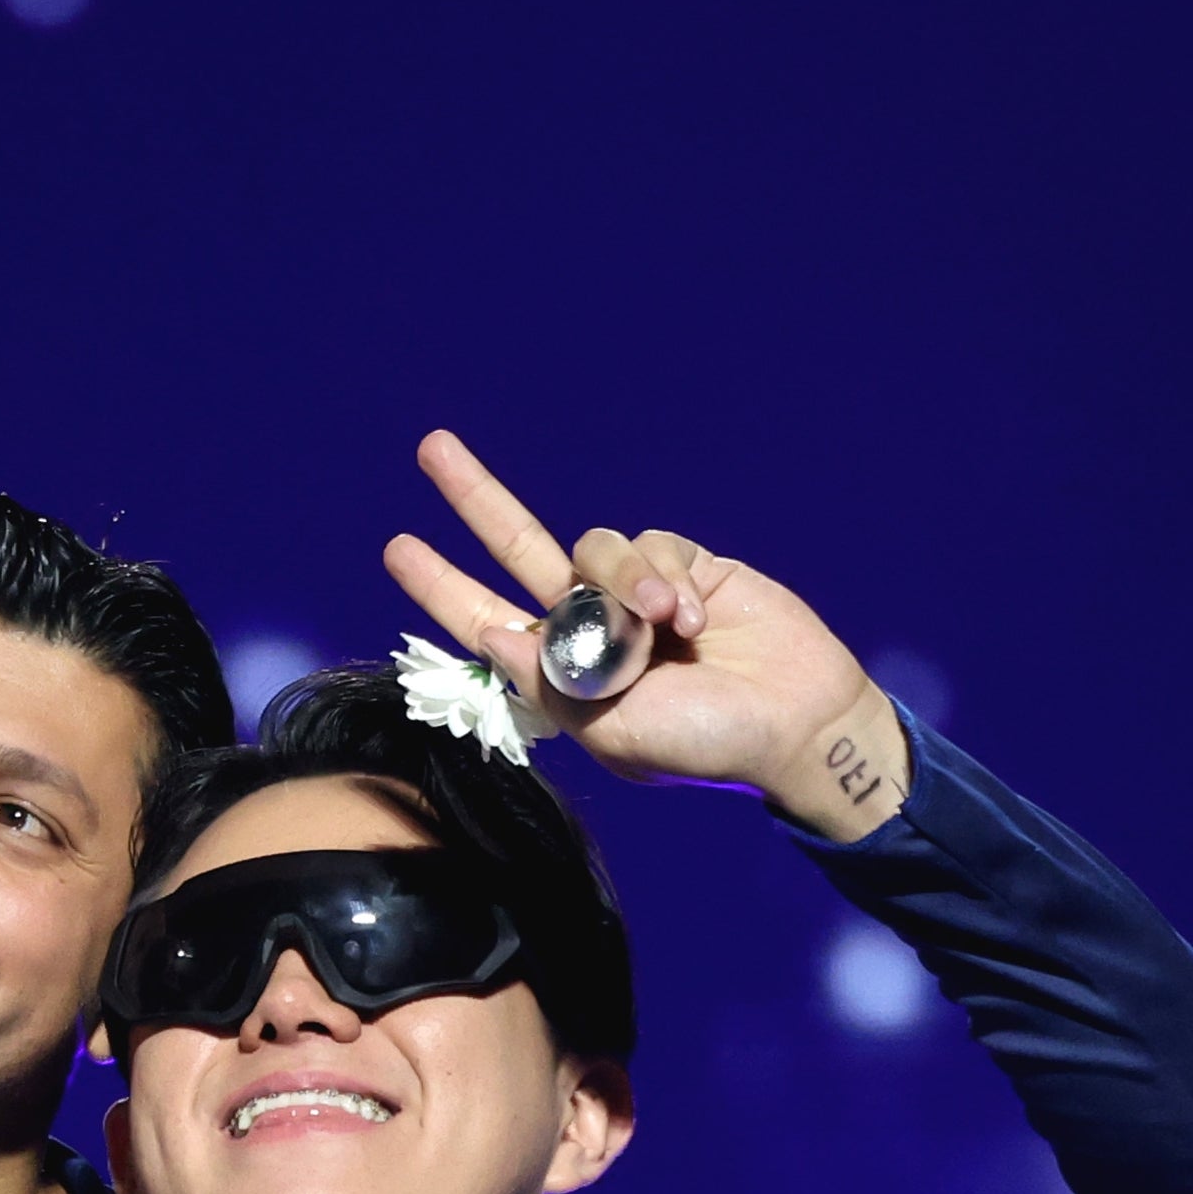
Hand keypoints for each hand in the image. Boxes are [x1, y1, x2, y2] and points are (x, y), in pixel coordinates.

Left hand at [384, 431, 910, 842]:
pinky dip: (665, 580)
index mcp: (561, 675)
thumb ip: (551, 683)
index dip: (442, 585)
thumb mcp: (612, 732)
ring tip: (667, 630)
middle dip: (477, 499)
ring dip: (625, 585)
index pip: (486, 620)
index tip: (399, 546)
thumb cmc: (703, 745)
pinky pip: (649, 545)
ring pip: (592, 549)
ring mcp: (633, 593)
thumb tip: (493, 634)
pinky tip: (694, 621)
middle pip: (517, 548)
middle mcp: (589, 626)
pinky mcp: (682, 564)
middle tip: (432, 448)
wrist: (793, 722)